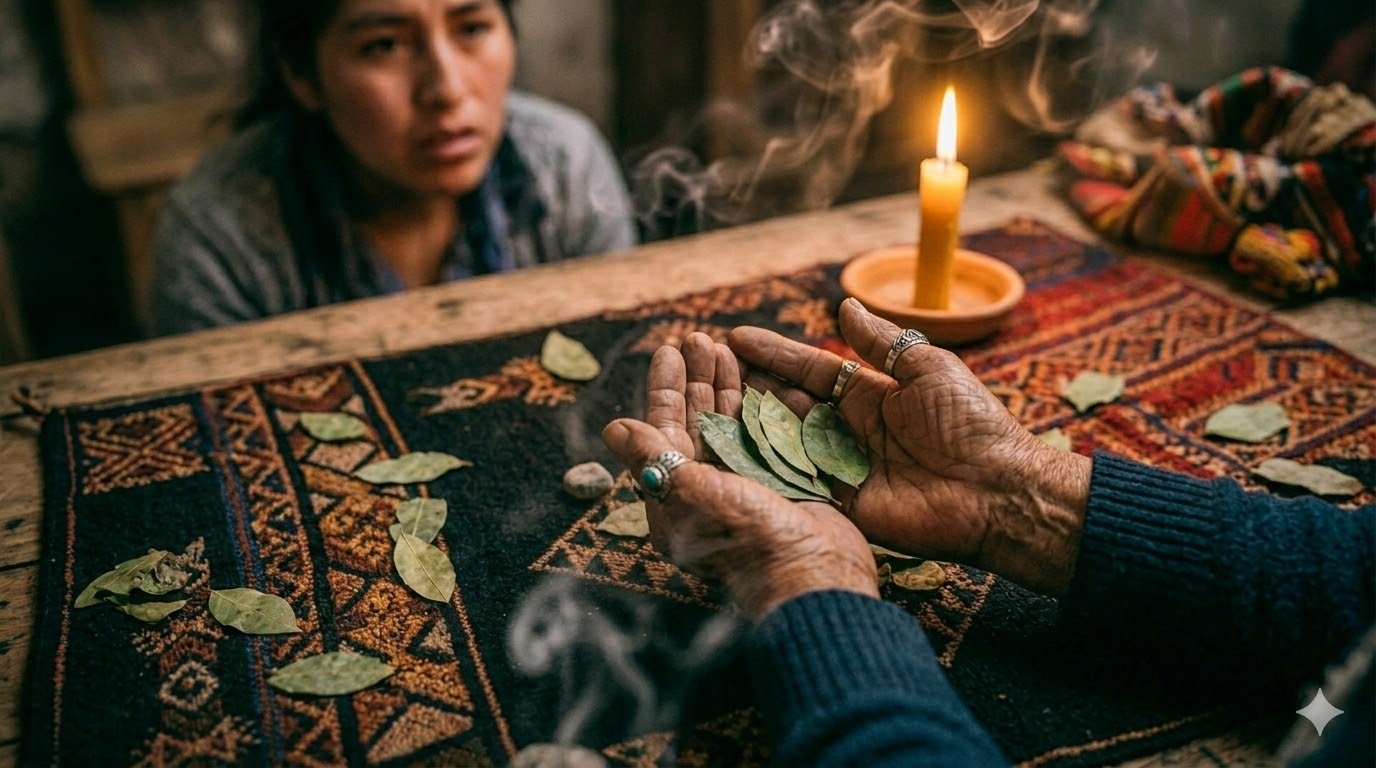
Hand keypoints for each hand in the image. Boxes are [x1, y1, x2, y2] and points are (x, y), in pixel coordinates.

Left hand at [602, 335, 877, 619]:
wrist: (812, 571)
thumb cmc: (744, 538)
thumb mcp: (688, 493)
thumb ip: (652, 458)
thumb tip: (613, 428)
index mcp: (676, 495)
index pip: (663, 430)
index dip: (665, 389)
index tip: (668, 351)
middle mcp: (708, 488)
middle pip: (697, 420)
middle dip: (697, 377)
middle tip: (700, 337)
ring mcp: (747, 484)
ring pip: (732, 422)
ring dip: (727, 384)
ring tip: (728, 345)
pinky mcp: (782, 482)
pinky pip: (767, 433)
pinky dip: (762, 402)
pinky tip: (763, 375)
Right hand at [729, 299, 1091, 595]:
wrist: (996, 489)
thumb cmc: (970, 423)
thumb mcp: (926, 368)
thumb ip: (881, 342)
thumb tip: (844, 305)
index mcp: (869, 394)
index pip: (808, 368)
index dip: (772, 353)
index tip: (733, 338)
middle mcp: (847, 429)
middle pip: (786, 403)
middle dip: (746, 385)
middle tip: (703, 367)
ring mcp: (840, 468)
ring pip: (782, 441)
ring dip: (745, 422)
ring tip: (702, 400)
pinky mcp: (840, 505)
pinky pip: (795, 483)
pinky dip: (762, 468)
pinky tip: (725, 451)